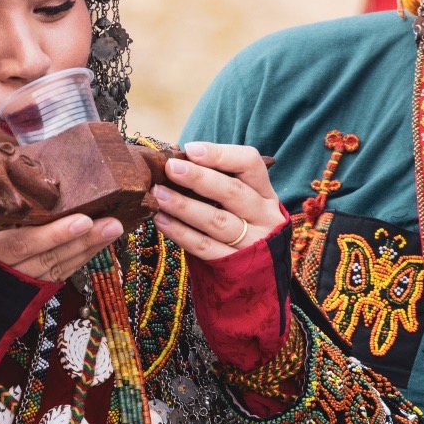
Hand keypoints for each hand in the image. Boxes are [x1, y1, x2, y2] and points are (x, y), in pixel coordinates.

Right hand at [0, 214, 124, 282]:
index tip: (82, 219)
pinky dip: (79, 260)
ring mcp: (17, 285)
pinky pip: (57, 276)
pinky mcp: (29, 292)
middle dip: (81, 240)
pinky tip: (98, 245)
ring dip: (88, 249)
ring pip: (57, 267)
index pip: (21, 243)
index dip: (53, 234)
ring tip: (113, 229)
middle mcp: (3, 273)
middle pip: (47, 256)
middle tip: (111, 222)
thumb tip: (20, 171)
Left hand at [152, 142, 282, 260]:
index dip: (221, 155)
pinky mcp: (233, 264)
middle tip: (171, 168)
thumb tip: (177, 161)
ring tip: (158, 194)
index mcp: (264, 192)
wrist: (258, 273)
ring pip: (216, 221)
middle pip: (233, 192)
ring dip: (184, 206)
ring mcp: (251, 242)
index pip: (250, 164)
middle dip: (199, 178)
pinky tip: (161, 220)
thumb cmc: (241, 224)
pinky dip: (180, 233)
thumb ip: (217, 182)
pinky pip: (204, 247)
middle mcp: (263, 215)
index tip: (191, 149)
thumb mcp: (242, 201)